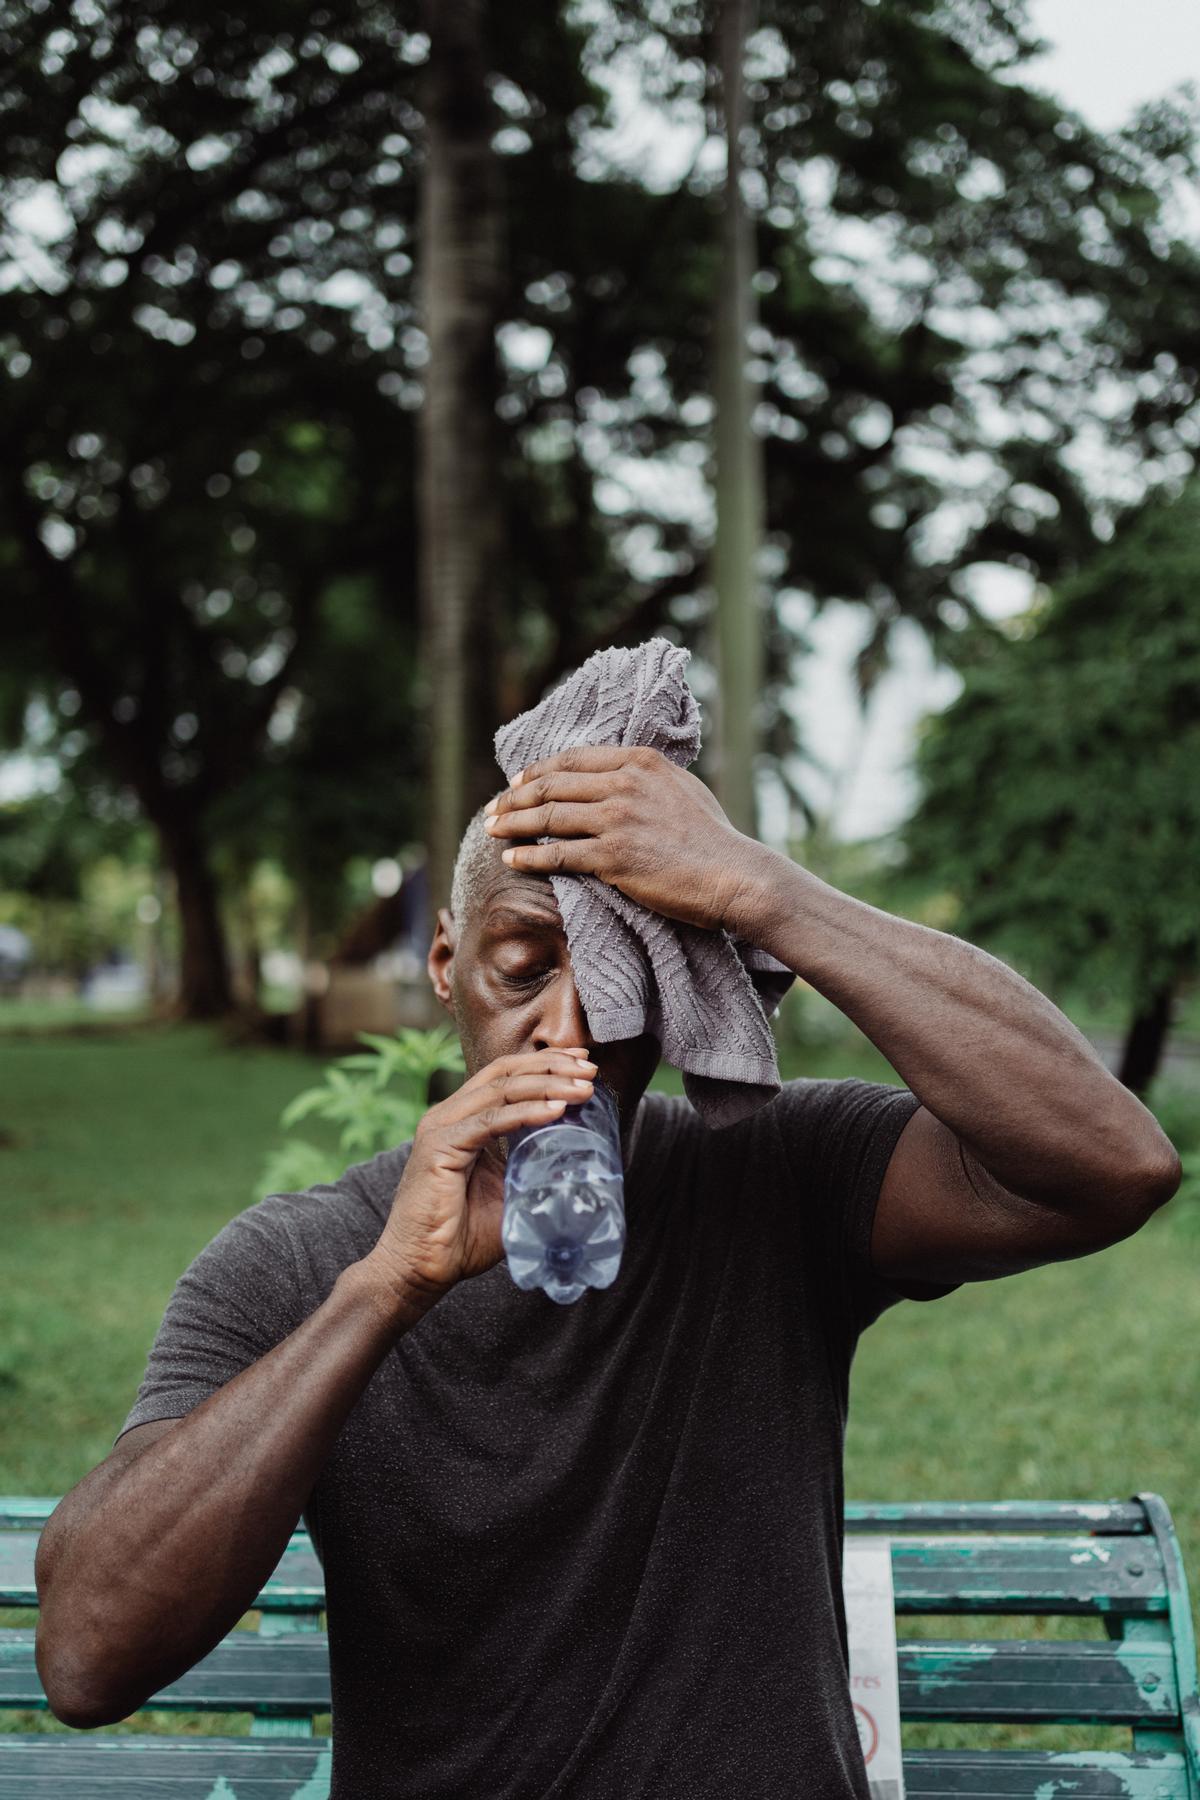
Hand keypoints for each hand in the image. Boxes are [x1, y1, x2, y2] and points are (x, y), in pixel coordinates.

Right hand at [362, 1047, 596, 1307]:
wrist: (420, 1270)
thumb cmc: (460, 1237)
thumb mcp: (508, 1193)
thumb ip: (532, 1171)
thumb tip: (578, 1164)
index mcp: (462, 1120)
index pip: (506, 1075)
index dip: (545, 1064)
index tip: (583, 1065)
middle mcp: (448, 1115)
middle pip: (505, 1073)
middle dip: (552, 1066)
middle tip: (590, 1071)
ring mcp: (441, 1128)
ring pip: (501, 1090)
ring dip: (547, 1085)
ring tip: (582, 1089)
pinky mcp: (439, 1148)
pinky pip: (490, 1121)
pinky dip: (526, 1113)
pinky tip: (555, 1111)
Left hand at [483, 744, 773, 933]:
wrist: (733, 874)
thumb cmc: (714, 839)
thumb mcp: (682, 789)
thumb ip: (648, 779)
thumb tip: (622, 776)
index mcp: (640, 761)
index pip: (573, 759)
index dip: (538, 770)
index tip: (517, 782)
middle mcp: (625, 784)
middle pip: (553, 784)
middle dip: (514, 797)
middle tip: (493, 808)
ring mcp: (617, 819)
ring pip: (548, 816)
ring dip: (512, 823)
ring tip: (490, 830)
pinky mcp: (613, 856)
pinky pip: (557, 853)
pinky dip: (528, 855)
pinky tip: (511, 858)